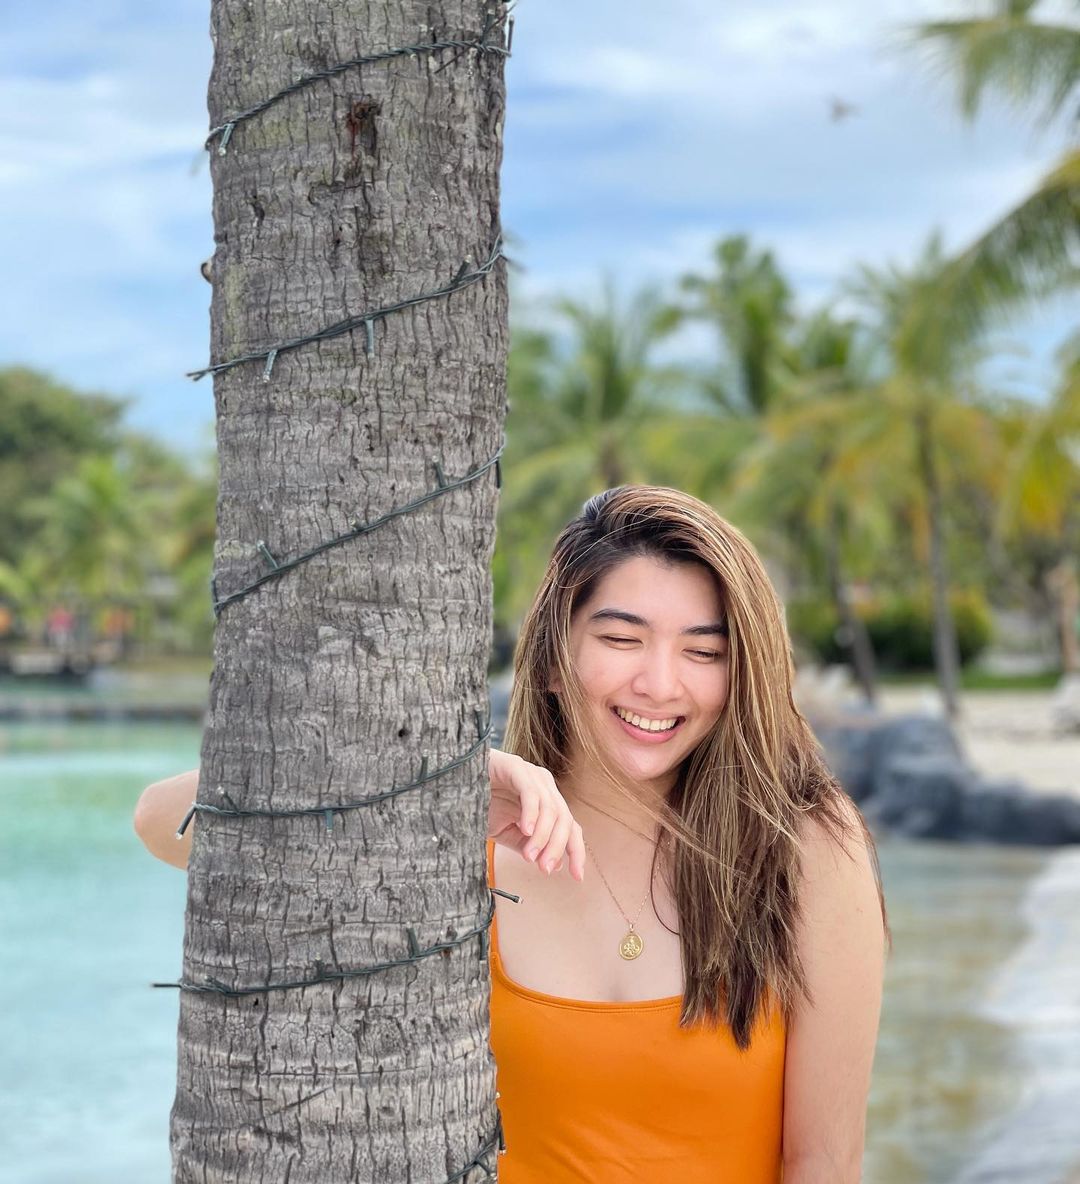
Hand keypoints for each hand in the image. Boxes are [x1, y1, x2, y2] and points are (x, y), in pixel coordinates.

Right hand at [487, 748, 585, 880]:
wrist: (453, 782)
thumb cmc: (481, 804)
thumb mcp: (506, 832)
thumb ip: (529, 846)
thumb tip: (555, 865)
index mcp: (547, 801)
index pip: (571, 827)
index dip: (576, 851)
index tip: (577, 877)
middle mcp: (545, 786)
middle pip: (564, 819)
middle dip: (557, 847)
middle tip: (544, 869)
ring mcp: (532, 774)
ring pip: (550, 809)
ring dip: (543, 836)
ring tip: (529, 856)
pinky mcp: (516, 767)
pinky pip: (531, 793)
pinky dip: (531, 814)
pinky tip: (525, 830)